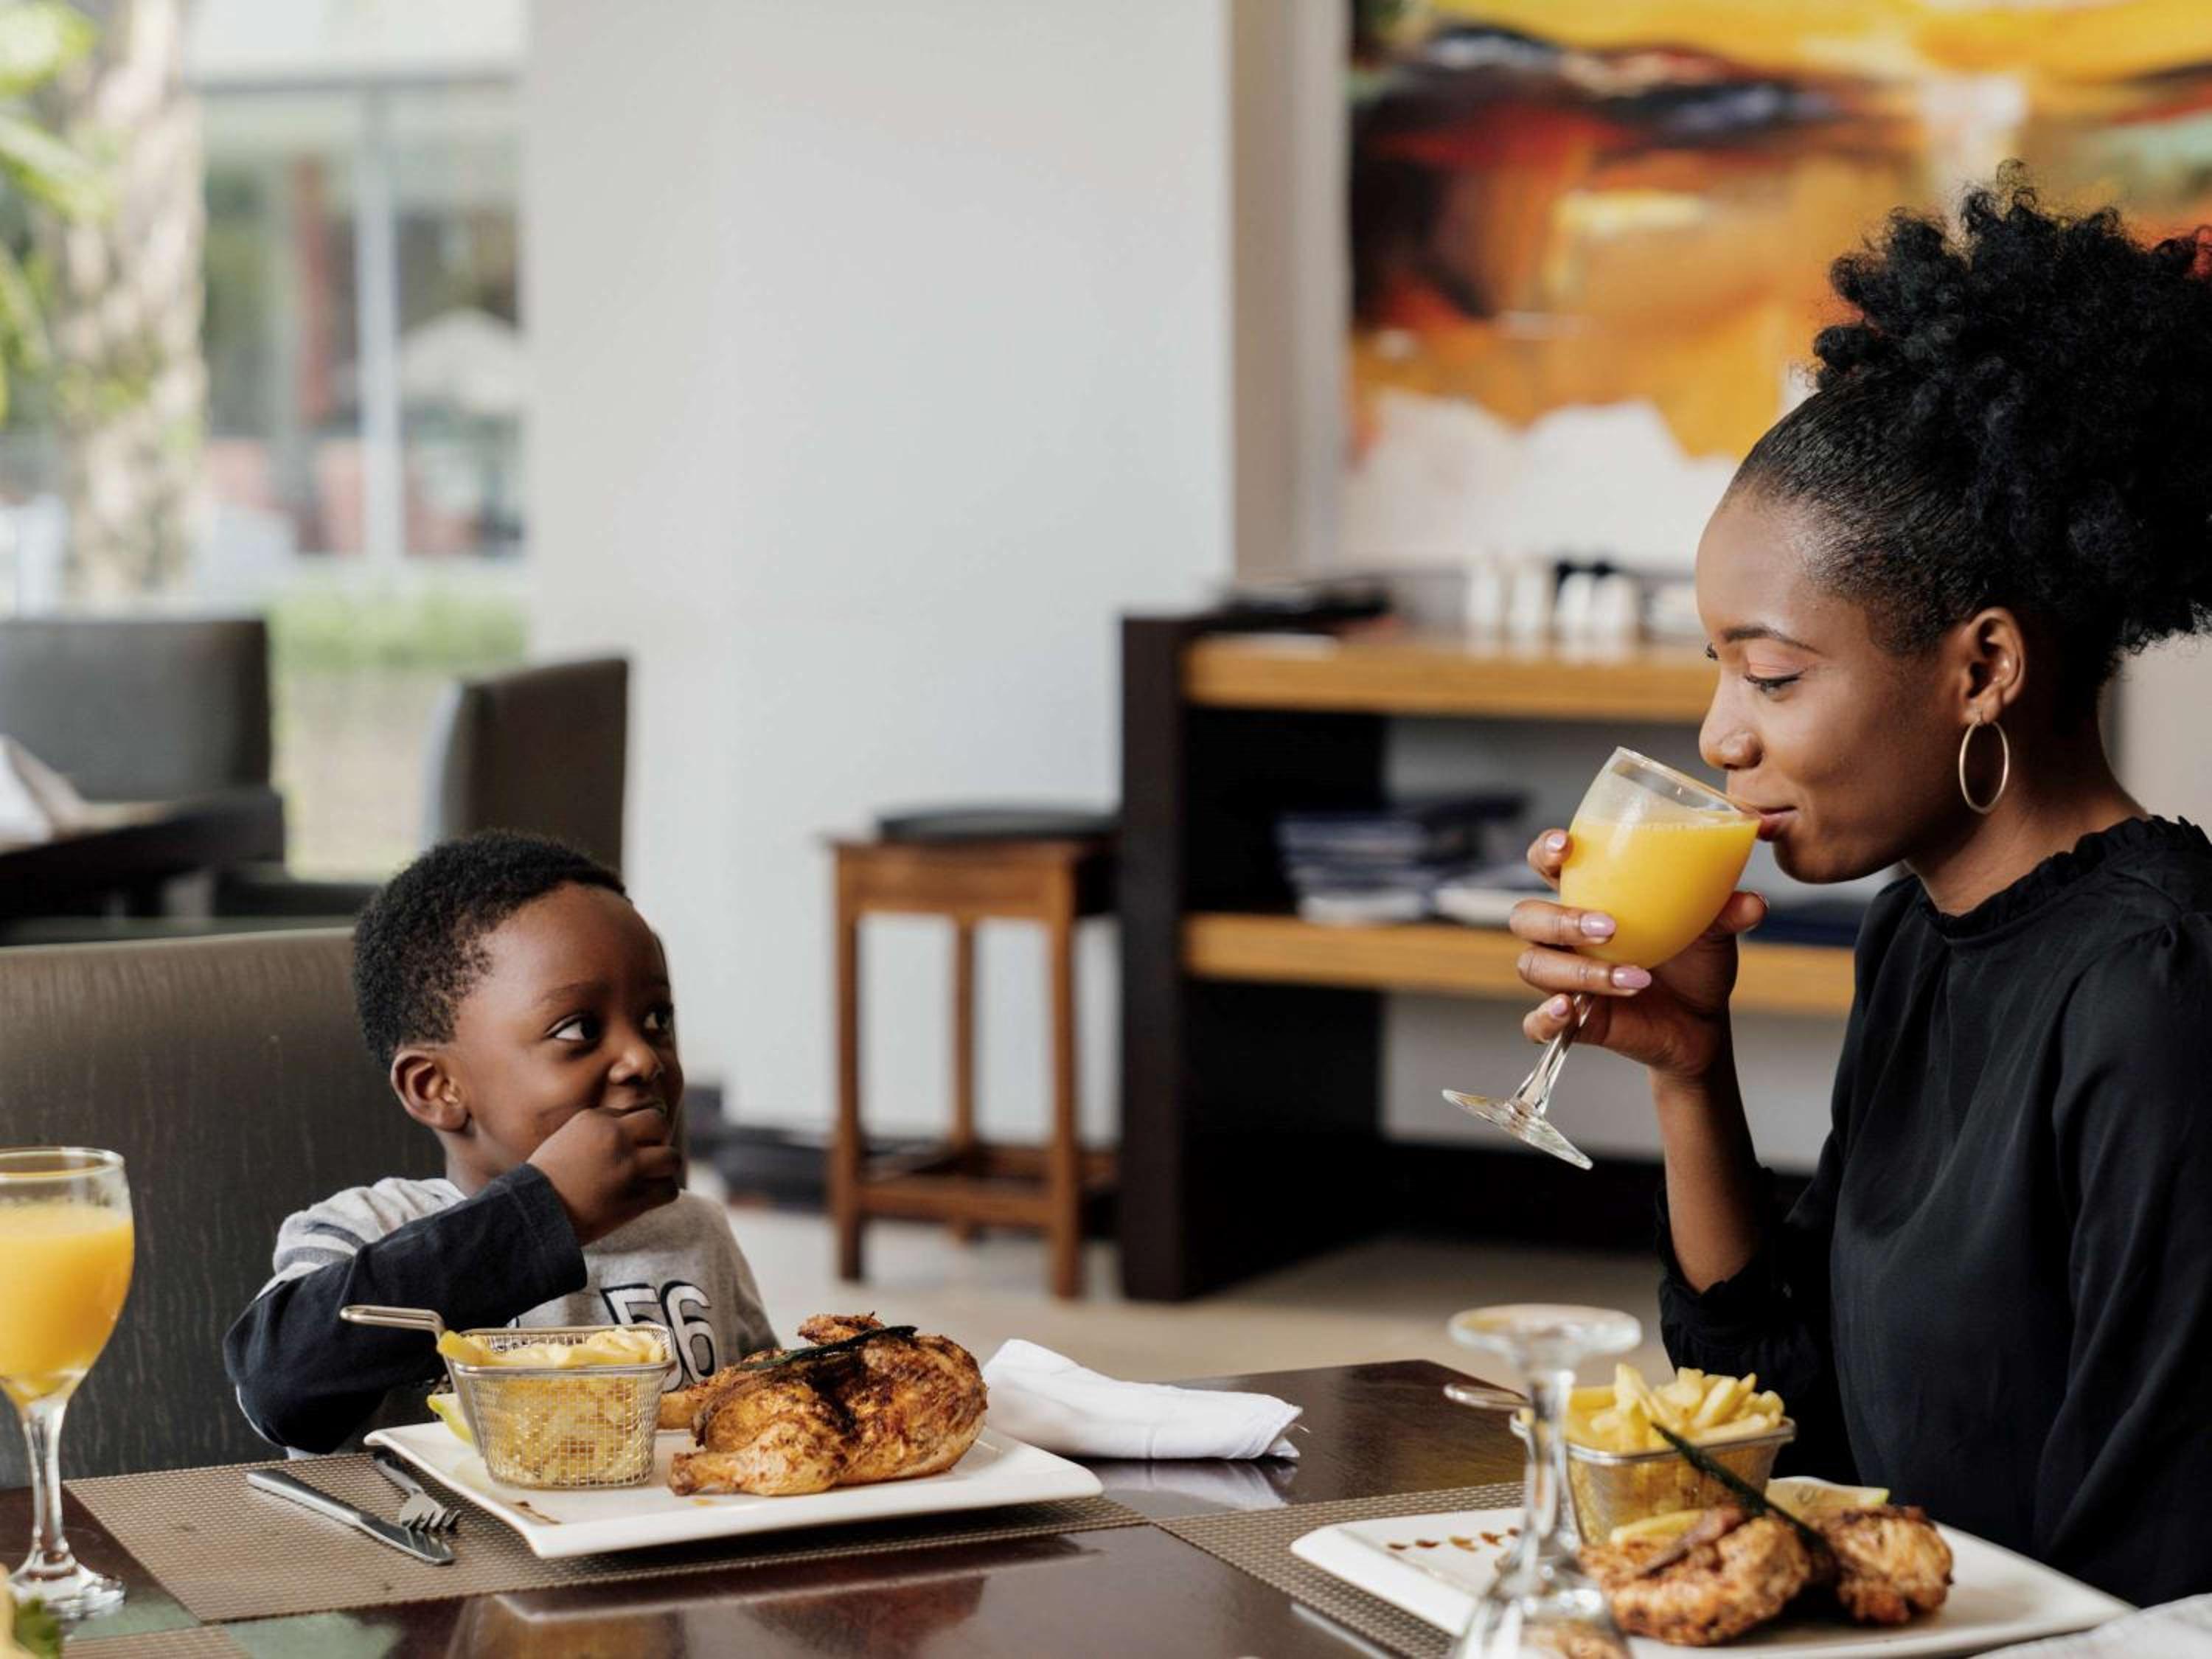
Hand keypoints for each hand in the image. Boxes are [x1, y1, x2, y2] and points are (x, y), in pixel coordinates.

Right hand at [529, 1104, 680, 1244]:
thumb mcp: (567, 1139)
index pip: (635, 1114)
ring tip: (648, 1179)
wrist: (531, 1215)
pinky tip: (646, 1198)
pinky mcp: (633, 1198)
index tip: (623, 1150)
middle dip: (658, 1141)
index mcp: (596, 1119)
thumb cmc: (545, 1181)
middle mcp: (615, 1137)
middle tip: (645, 1159)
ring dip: (663, 1170)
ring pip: (671, 1158)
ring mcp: (627, 1167)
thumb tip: (630, 1133)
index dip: (635, 1133)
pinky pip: (669, 1190)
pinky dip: (661, 1194)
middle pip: (660, 1126)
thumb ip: (598, 1132)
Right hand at [1506, 828, 1765, 1082]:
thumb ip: (1727, 913)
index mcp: (1593, 898)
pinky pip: (1537, 1023)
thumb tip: (1753, 903)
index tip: (1564, 847)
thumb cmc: (1696, 964)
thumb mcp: (1715, 933)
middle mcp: (1567, 935)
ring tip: (1634, 978)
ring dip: (1577, 970)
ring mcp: (1565, 977)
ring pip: (1535, 965)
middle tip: (1609, 927)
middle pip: (1528, 917)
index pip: (1547, 865)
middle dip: (1560, 918)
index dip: (1543, 852)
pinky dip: (1546, 1017)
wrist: (1702, 1023)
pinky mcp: (1572, 1019)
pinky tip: (1570, 1011)